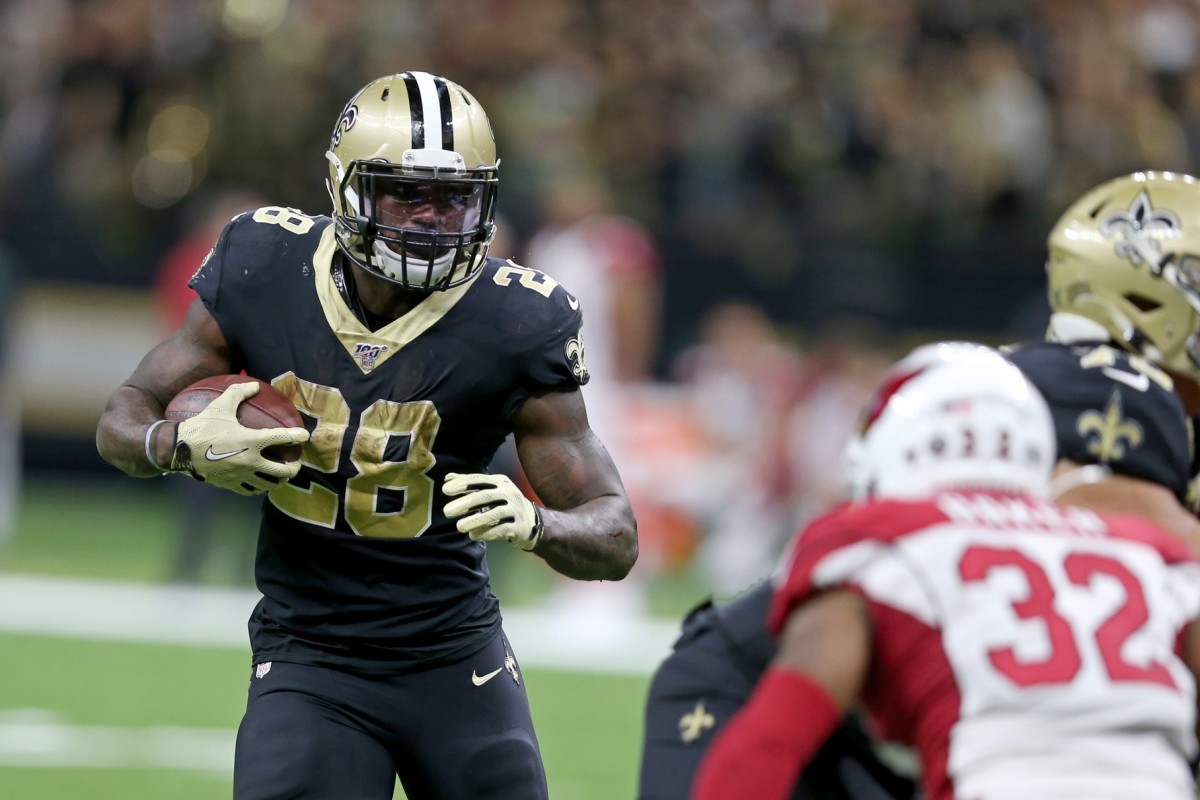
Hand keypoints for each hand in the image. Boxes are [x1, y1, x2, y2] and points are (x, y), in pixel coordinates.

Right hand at [170, 382, 309, 495]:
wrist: (178, 450)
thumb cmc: (201, 426)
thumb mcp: (220, 405)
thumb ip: (238, 392)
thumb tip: (254, 384)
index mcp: (251, 440)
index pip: (282, 438)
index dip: (297, 436)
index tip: (305, 436)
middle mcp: (250, 461)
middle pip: (283, 471)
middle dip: (294, 468)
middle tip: (295, 464)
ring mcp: (241, 475)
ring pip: (269, 485)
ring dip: (279, 481)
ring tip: (282, 477)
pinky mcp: (230, 484)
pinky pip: (251, 490)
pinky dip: (260, 488)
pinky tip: (260, 484)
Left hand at [442, 472, 543, 550]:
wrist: (530, 521)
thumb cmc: (504, 504)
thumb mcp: (490, 491)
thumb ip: (470, 485)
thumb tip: (447, 479)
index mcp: (500, 482)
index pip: (480, 480)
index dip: (463, 484)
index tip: (445, 490)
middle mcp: (510, 493)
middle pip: (486, 496)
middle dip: (465, 503)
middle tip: (446, 511)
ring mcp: (516, 510)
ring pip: (494, 513)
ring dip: (475, 520)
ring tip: (459, 527)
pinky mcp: (519, 526)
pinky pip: (501, 529)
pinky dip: (486, 532)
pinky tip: (473, 535)